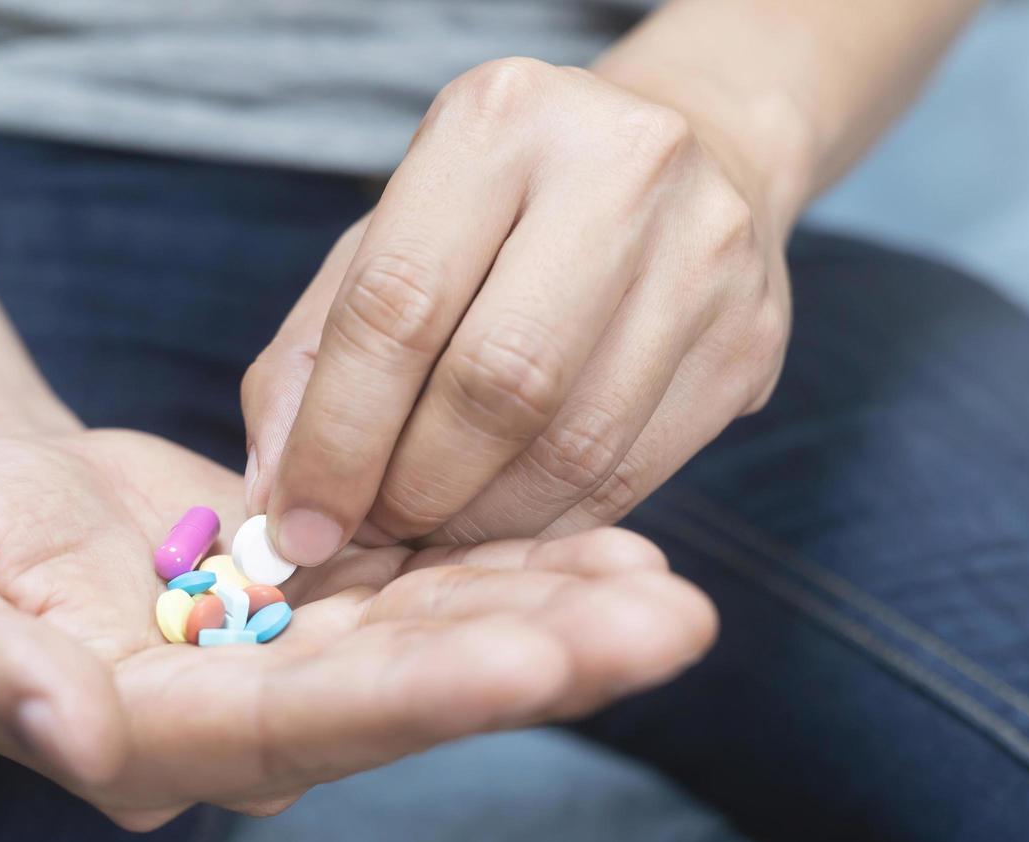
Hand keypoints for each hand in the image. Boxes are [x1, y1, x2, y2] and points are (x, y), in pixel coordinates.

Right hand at [0, 429, 715, 828]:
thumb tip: (72, 733)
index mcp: (151, 735)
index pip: (292, 727)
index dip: (412, 697)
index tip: (533, 663)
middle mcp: (248, 721)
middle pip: (405, 697)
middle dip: (535, 662)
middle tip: (666, 628)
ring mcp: (298, 663)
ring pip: (443, 643)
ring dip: (558, 617)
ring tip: (666, 591)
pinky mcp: (330, 603)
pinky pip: (436, 588)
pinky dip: (522, 568)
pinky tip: (615, 550)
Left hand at [242, 57, 790, 562]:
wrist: (697, 160)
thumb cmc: (507, 213)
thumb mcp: (392, 240)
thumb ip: (314, 359)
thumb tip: (279, 502)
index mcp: (498, 121)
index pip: (397, 303)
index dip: (337, 435)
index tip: (301, 522)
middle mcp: (619, 169)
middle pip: (498, 384)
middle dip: (414, 488)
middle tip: (372, 532)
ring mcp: (704, 255)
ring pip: (574, 447)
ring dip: (481, 522)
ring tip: (430, 533)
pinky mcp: (750, 339)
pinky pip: (632, 475)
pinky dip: (549, 525)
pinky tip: (504, 525)